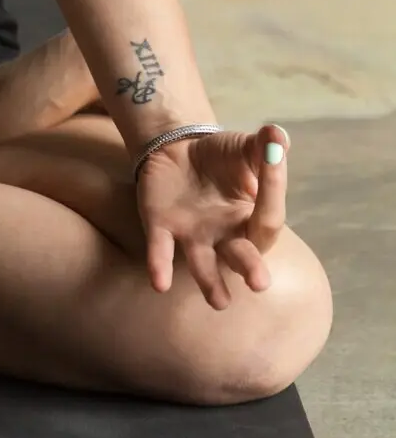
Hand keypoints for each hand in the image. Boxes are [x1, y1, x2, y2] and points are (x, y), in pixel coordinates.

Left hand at [136, 124, 289, 309]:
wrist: (177, 148)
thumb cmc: (219, 156)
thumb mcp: (242, 147)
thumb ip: (261, 146)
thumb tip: (278, 135)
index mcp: (250, 216)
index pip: (267, 216)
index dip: (273, 188)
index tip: (275, 160)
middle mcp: (225, 234)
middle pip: (242, 255)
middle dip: (250, 268)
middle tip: (260, 284)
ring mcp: (193, 234)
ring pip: (203, 263)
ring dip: (210, 282)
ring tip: (220, 302)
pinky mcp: (160, 228)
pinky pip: (160, 250)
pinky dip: (160, 266)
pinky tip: (159, 284)